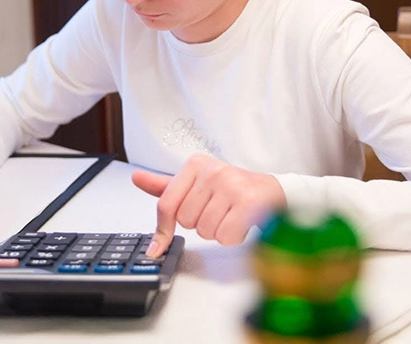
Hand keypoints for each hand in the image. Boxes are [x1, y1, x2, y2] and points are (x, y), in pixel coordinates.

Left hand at [132, 154, 286, 257]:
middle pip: (186, 220)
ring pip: (205, 230)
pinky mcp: (248, 202)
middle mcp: (212, 170)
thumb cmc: (232, 189)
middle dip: (200, 224)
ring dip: (217, 231)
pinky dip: (232, 237)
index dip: (163, 229)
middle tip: (217, 212)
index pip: (166, 203)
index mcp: (196, 164)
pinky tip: (241, 223)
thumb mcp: (196, 183)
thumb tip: (136, 178)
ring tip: (230, 215)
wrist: (273, 192)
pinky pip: (225, 236)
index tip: (158, 246)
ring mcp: (230, 185)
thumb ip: (166, 186)